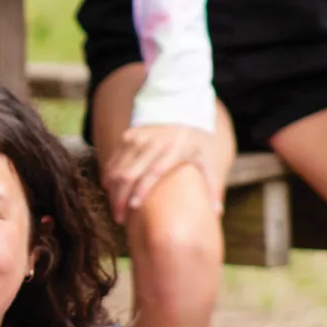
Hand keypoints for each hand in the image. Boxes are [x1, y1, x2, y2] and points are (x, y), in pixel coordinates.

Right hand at [102, 124, 221, 223]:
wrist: (180, 107)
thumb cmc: (196, 140)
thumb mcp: (208, 158)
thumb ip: (213, 185)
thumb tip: (218, 212)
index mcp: (174, 149)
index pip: (153, 172)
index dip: (140, 190)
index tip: (132, 208)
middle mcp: (153, 142)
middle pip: (130, 173)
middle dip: (120, 197)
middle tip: (119, 218)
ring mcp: (138, 138)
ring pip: (117, 168)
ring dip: (112, 190)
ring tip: (114, 208)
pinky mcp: (128, 135)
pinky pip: (113, 159)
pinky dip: (109, 176)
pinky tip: (110, 191)